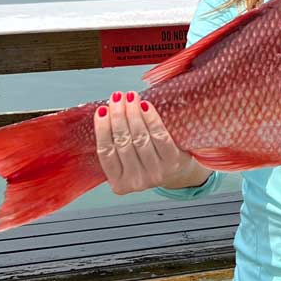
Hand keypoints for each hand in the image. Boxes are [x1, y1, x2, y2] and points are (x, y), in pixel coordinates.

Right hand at [94, 90, 211, 193]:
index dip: (102, 129)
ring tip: (130, 97)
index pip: (105, 153)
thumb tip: (108, 111)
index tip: (102, 110)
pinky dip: (151, 119)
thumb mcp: (127, 162)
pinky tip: (145, 105)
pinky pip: (159, 136)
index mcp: (119, 183)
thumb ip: (116, 146)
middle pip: (122, 143)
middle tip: (117, 97)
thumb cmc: (148, 162)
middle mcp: (136, 181)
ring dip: (133, 113)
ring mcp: (155, 173)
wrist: (178, 173)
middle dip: (118, 116)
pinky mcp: (172, 162)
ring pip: (140, 138)